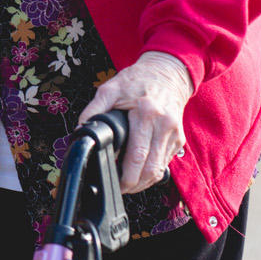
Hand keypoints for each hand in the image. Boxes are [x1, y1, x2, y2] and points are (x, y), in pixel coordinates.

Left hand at [79, 50, 191, 193]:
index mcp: (146, 113)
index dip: (125, 175)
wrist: (167, 72)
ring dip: (143, 182)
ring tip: (127, 184)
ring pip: (159, 170)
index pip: (137, 154)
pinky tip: (139, 172)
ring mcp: (174, 133)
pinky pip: (165, 163)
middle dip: (133, 184)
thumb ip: (94, 109)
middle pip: (150, 168)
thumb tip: (82, 130)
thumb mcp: (110, 88)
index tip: (113, 181)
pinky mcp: (178, 139)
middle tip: (118, 187)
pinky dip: (152, 172)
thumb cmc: (137, 80)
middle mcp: (163, 125)